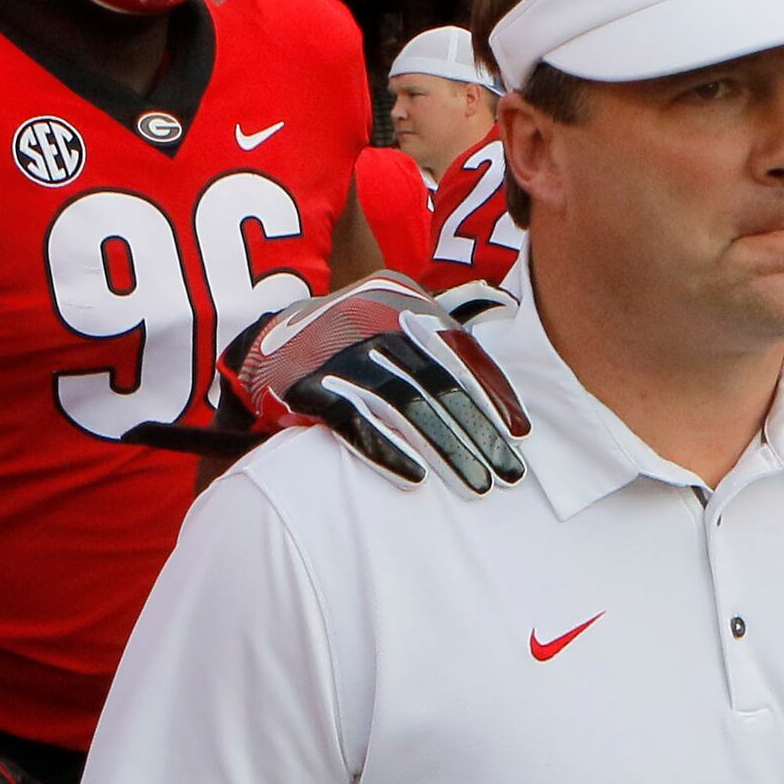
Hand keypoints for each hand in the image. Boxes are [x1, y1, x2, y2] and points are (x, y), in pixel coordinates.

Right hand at [227, 273, 529, 492]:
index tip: (520, 435)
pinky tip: (416, 478)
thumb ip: (440, 356)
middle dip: (478, 431)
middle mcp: (372, 317)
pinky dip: (388, 449)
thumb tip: (505, 410)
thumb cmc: (351, 346)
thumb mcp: (394, 331)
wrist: (263, 344)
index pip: (459, 350)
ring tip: (474, 484)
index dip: (492, 394)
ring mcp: (337, 349)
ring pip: (404, 403)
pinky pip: (354, 420)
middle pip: (438, 381)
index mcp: (402, 299)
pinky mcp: (305, 383)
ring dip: (445, 447)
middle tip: (508, 473)